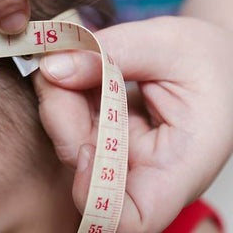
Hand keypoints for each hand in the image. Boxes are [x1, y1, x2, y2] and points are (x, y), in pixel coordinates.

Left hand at [33, 16, 232, 231]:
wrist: (207, 56)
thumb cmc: (203, 57)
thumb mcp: (166, 43)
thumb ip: (112, 53)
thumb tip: (52, 68)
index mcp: (180, 163)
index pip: (132, 216)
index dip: (94, 196)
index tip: (85, 149)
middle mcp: (143, 167)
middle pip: (86, 172)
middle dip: (63, 119)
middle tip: (57, 68)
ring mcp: (117, 152)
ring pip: (68, 140)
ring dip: (57, 98)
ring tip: (68, 57)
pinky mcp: (100, 132)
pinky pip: (68, 119)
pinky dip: (61, 90)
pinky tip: (72, 64)